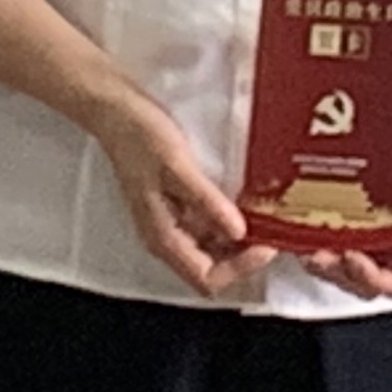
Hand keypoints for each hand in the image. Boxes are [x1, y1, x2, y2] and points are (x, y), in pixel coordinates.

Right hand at [84, 86, 274, 295]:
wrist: (117, 113)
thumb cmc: (143, 138)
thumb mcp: (178, 168)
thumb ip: (207, 202)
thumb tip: (239, 233)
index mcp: (163, 238)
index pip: (205, 278)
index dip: (238, 269)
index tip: (266, 244)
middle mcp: (167, 238)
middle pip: (211, 269)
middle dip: (244, 256)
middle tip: (274, 230)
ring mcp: (172, 224)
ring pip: (212, 250)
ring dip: (240, 241)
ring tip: (266, 217)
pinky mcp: (178, 207)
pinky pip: (208, 227)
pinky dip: (229, 222)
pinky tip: (247, 202)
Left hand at [290, 91, 391, 302]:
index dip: (372, 279)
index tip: (353, 258)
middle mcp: (391, 234)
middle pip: (363, 279)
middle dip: (337, 272)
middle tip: (317, 253)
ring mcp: (370, 222)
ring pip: (342, 261)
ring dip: (321, 259)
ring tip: (304, 242)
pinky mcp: (351, 204)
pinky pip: (331, 230)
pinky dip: (314, 234)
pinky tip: (301, 220)